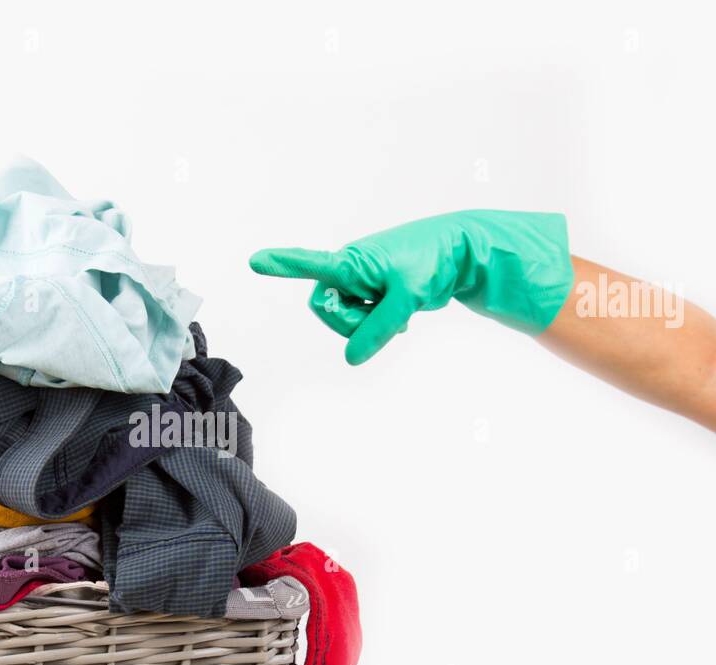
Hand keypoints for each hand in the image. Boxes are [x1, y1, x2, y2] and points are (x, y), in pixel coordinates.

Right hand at [249, 210, 573, 363]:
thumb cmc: (432, 262)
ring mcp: (358, 282)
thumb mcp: (407, 299)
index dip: (283, 265)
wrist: (460, 252)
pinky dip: (376, 325)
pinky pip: (360, 320)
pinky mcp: (369, 292)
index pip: (311, 264)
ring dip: (367, 324)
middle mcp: (348, 268)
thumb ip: (377, 330)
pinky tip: (400, 317)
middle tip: (384, 313)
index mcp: (352, 260)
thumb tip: (352, 359)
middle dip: (350, 322)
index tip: (255, 261)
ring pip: (343, 320)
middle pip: (326, 310)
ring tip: (398, 310)